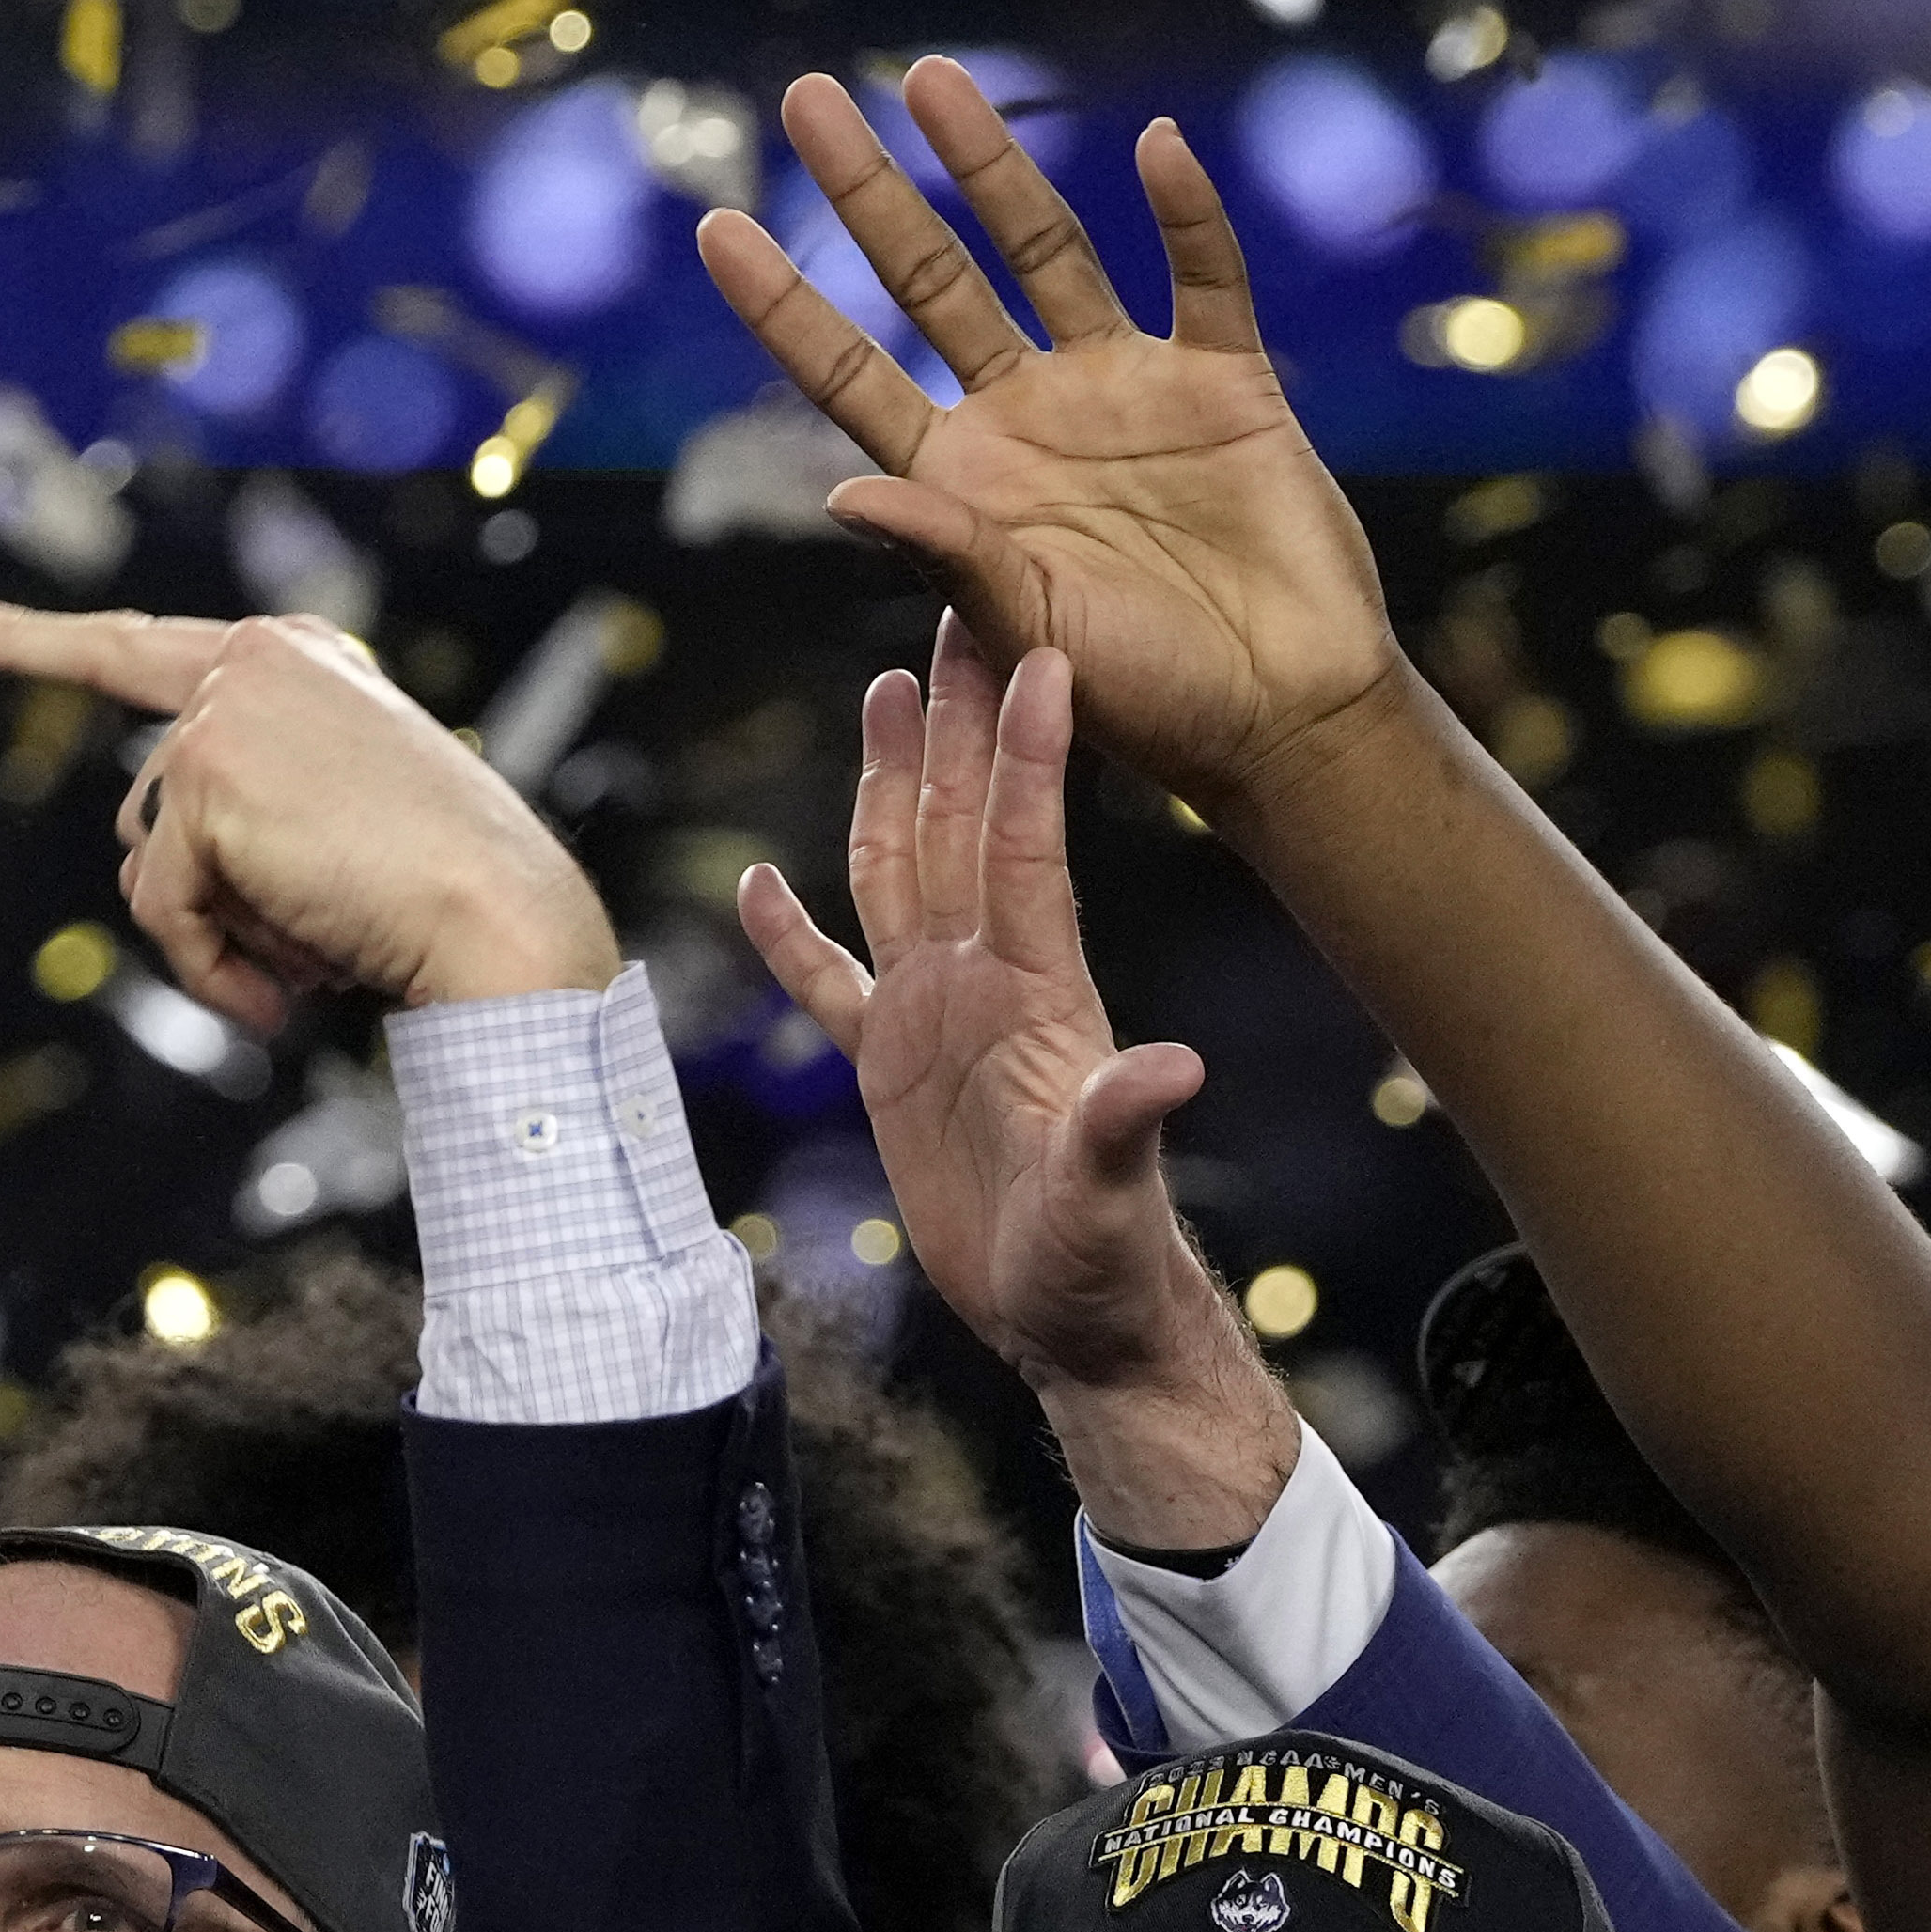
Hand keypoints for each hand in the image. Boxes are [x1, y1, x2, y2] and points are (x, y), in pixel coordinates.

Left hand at [0, 597, 609, 1027]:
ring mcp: (222, 711)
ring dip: (227, 931)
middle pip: (145, 807)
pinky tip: (288, 983)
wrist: (504, 918)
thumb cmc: (435, 888)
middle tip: (321, 917)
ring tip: (325, 940)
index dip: (23, 639)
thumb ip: (239, 804)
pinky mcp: (206, 778)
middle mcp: (251, 659)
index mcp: (292, 656)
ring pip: (154, 866)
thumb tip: (136, 855)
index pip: (132, 648)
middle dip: (203, 893)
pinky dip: (214, 964)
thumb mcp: (334, 818)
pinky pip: (162, 909)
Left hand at [694, 63, 1403, 816]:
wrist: (1278, 718)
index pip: (846, 372)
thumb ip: (948, 557)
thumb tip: (843, 496)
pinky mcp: (1226, 381)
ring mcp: (1124, 388)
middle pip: (929, 278)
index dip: (784, 303)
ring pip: (1046, 247)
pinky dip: (1185, 213)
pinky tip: (1151, 148)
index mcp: (958, 479)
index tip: (713, 227)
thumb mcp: (1025, 632)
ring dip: (993, 164)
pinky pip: (1203, 275)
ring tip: (932, 78)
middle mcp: (1026, 414)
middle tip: (808, 95)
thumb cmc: (1142, 701)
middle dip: (869, 190)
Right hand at [732, 630, 1296, 1548]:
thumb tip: (1174, 1069)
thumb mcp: (1110, 1200)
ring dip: (889, 784)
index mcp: (1035, 996)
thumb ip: (1124, 1126)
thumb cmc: (1103, 1268)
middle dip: (957, 720)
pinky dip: (791, 936)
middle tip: (958, 606)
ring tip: (885, 687)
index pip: (1023, 849)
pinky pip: (827, 985)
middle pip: (955, 825)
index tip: (1035, 650)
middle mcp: (984, 982)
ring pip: (899, 872)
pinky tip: (756, 882)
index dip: (1026, 756)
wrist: (1077, 1325)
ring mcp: (935, 1017)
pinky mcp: (892, 1068)